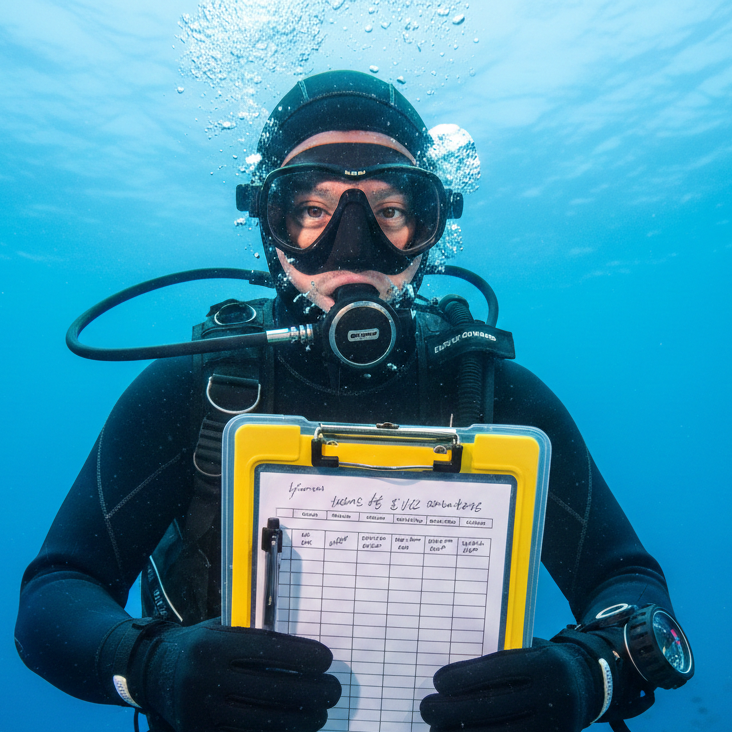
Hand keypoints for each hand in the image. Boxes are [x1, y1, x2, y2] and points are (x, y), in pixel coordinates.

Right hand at [128, 619, 340, 731]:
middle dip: (311, 693)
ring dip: (300, 721)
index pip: (268, 651)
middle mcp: (205, 679)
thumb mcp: (223, 630)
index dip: (303, 657)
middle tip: (333, 691)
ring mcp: (201, 712)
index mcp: (214, 645)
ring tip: (320, 715)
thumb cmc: (200, 645)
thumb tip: (305, 656)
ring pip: (263, 722)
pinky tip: (295, 730)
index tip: (327, 660)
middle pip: (272, 691)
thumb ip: (257, 640)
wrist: (151, 671)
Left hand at [420, 635, 610, 731]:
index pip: (497, 672)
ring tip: (437, 731)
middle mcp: (550, 697)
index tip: (437, 682)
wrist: (591, 684)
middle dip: (453, 711)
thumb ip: (498, 666)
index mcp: (543, 664)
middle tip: (427, 709)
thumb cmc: (545, 662)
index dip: (464, 678)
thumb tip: (451, 684)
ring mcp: (553, 726)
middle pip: (493, 708)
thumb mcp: (528, 652)